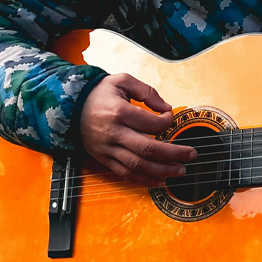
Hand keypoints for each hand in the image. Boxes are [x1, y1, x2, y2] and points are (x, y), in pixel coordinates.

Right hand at [78, 74, 196, 186]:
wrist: (69, 107)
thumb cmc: (98, 93)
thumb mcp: (122, 80)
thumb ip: (147, 91)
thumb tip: (166, 108)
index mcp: (119, 112)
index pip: (152, 123)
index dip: (167, 122)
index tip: (170, 117)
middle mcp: (113, 133)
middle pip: (148, 149)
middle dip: (174, 154)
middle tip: (191, 154)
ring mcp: (108, 149)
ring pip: (138, 166)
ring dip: (163, 171)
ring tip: (180, 171)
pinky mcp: (104, 159)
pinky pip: (126, 174)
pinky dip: (144, 180)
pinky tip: (160, 180)